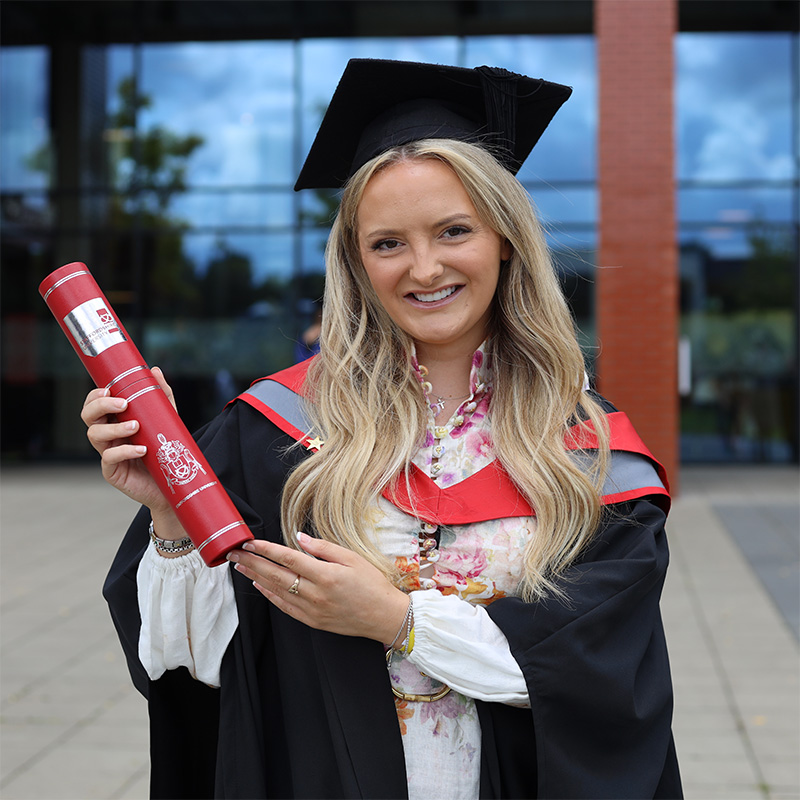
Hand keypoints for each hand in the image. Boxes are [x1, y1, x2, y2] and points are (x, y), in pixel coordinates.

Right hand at [81, 366, 174, 516]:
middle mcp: (107, 435)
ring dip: (114, 428)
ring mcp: (108, 453)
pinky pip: (109, 458)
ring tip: (135, 426)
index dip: (96, 395)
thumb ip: (161, 396)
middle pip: (88, 416)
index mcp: (115, 420)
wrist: (173, 483)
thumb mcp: (166, 419)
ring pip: (95, 435)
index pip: (95, 403)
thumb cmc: (165, 449)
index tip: (110, 389)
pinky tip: (141, 449)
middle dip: (100, 406)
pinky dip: (125, 451)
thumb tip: (154, 370)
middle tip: (123, 404)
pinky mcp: (113, 471)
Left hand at [227, 532, 408, 645]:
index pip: (287, 558)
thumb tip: (300, 538)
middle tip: (233, 553)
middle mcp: (315, 594)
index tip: (250, 542)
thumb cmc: (372, 585)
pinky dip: (269, 596)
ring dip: (255, 578)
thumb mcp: (353, 559)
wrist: (384, 617)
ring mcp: (312, 610)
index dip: (265, 549)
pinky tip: (260, 586)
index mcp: (326, 575)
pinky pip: (284, 607)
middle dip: (252, 562)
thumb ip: (324, 548)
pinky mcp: (312, 621)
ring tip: (240, 567)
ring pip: (276, 591)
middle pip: (275, 575)